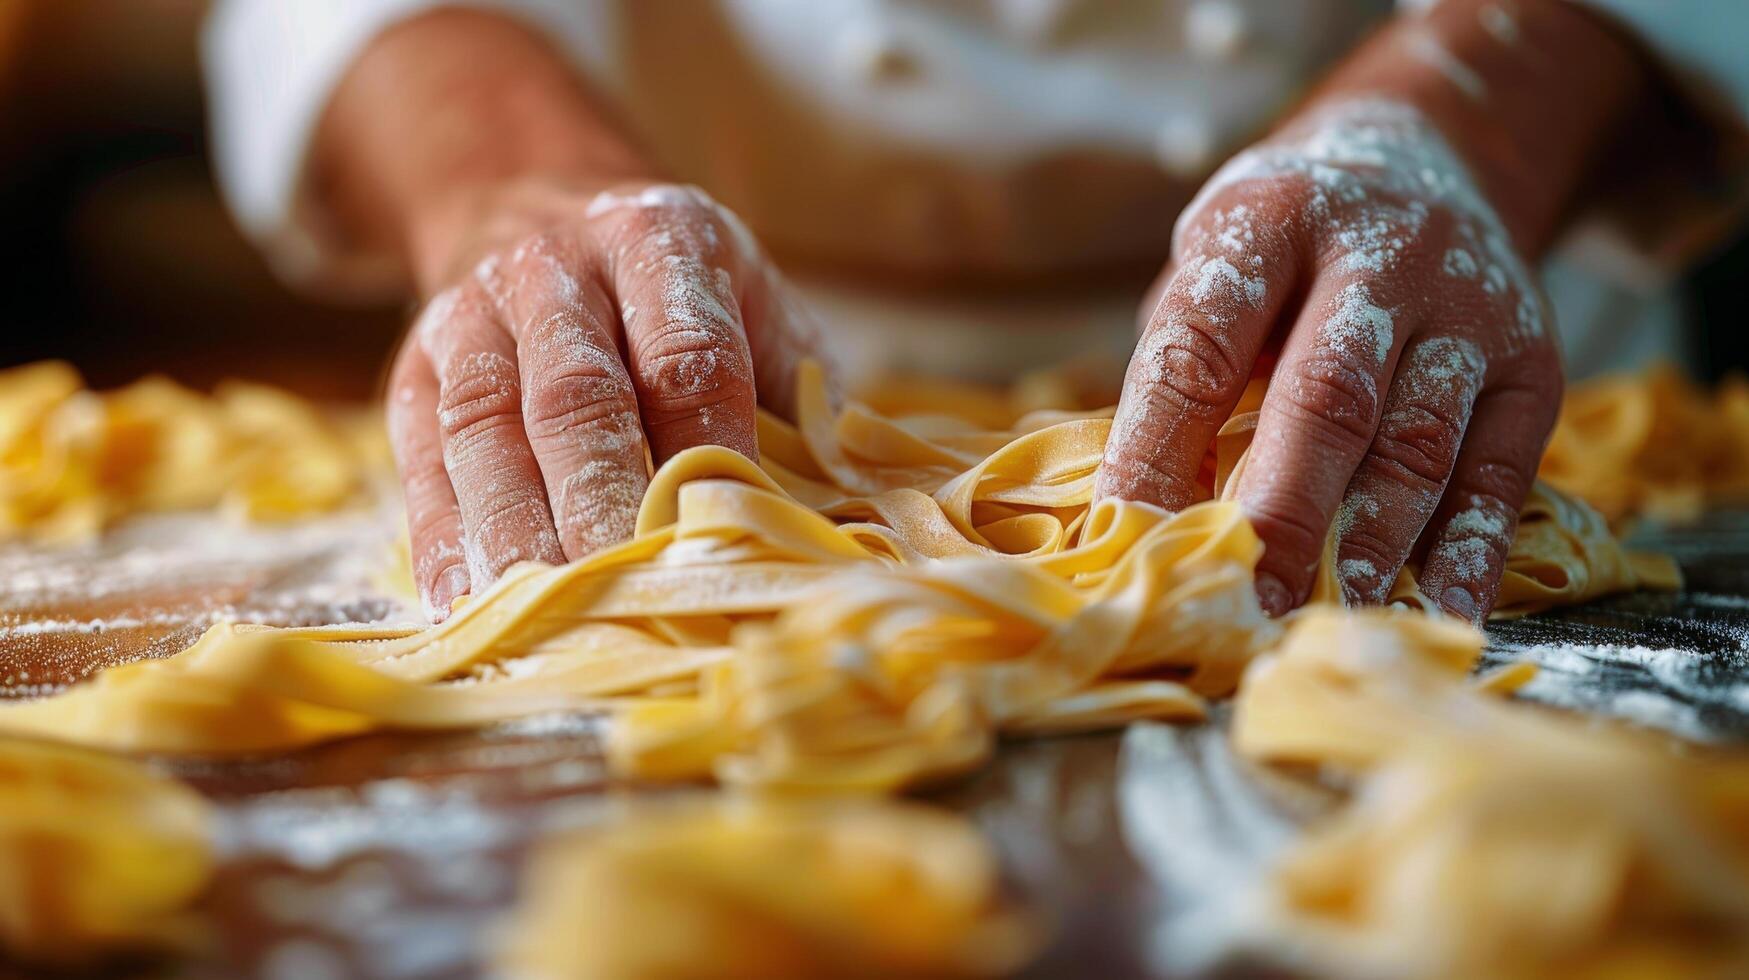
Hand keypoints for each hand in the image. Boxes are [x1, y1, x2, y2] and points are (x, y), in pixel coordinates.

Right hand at [387, 179, 823, 619]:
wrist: (532, 204)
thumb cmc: (676, 291)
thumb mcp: (754, 300)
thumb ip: (796, 390)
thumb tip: (829, 509)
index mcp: (660, 239)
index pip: (687, 355)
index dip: (705, 449)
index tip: (723, 535)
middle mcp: (558, 266)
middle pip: (578, 395)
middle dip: (602, 500)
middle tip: (627, 589)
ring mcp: (473, 312)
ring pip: (487, 425)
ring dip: (514, 528)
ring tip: (545, 613)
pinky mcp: (415, 364)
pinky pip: (423, 452)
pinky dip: (440, 533)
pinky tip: (463, 599)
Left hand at [1097, 98, 1560, 621]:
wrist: (1426, 159)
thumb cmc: (1282, 247)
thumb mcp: (1214, 261)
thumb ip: (1181, 366)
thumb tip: (1137, 509)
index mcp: (1270, 218)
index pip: (1202, 341)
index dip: (1159, 444)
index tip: (1127, 533)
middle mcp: (1381, 253)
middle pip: (1326, 396)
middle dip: (1281, 511)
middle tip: (1242, 599)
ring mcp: (1469, 310)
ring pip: (1418, 442)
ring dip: (1369, 546)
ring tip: (1321, 617)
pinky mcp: (1533, 365)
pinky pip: (1501, 471)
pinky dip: (1469, 552)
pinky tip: (1434, 610)